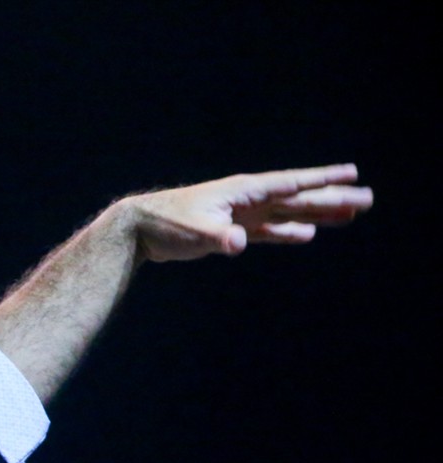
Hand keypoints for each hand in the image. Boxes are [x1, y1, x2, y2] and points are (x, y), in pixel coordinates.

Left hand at [122, 164, 371, 262]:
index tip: (352, 173)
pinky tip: (308, 234)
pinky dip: (288, 232)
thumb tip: (240, 243)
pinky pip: (269, 230)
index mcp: (244, 191)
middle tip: (368, 199)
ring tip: (349, 215)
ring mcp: (243, 214)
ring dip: (318, 214)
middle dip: (333, 198)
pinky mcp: (233, 230)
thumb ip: (218, 237)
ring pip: (290, 213)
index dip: (322, 179)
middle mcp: (249, 199)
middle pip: (300, 198)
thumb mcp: (193, 231)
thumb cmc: (166, 224)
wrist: (141, 228)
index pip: (291, 183)